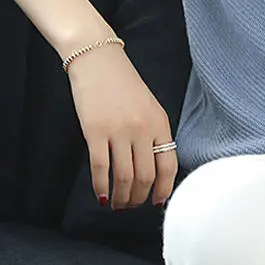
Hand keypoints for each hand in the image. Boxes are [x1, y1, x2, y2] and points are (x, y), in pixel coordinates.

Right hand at [67, 44, 178, 209]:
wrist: (98, 59)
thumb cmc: (123, 84)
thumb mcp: (149, 106)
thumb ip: (153, 134)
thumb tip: (153, 168)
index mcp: (160, 123)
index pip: (169, 165)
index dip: (164, 189)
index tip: (156, 202)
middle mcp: (143, 129)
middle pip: (145, 177)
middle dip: (139, 198)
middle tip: (131, 205)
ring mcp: (119, 131)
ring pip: (124, 178)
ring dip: (120, 197)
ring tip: (116, 204)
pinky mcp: (95, 132)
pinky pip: (100, 168)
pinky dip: (100, 187)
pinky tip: (100, 195)